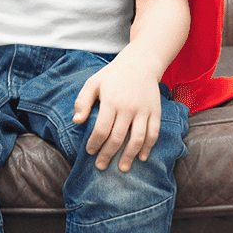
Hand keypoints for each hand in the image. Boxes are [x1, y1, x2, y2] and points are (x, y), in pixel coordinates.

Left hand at [72, 50, 162, 172]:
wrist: (140, 63)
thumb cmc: (112, 75)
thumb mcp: (93, 83)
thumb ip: (82, 101)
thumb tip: (76, 121)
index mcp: (111, 101)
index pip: (101, 129)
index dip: (95, 143)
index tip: (89, 152)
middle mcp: (128, 108)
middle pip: (118, 138)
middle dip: (108, 155)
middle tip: (101, 166)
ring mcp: (144, 111)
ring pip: (137, 139)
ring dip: (129, 156)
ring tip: (122, 168)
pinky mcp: (155, 112)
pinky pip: (153, 133)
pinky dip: (148, 147)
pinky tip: (141, 157)